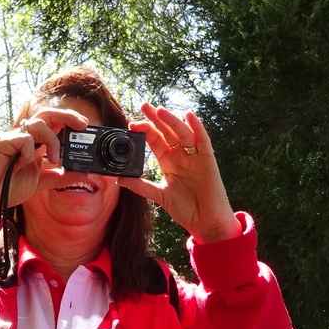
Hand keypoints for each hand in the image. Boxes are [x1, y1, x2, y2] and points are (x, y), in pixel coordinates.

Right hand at [0, 106, 91, 213]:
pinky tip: (24, 164)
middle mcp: (24, 136)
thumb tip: (84, 174)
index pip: (53, 122)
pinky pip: (23, 138)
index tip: (85, 125)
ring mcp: (12, 137)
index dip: (69, 119)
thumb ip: (61, 176)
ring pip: (39, 124)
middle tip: (82, 125)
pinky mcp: (2, 142)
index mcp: (34, 142)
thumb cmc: (10, 187)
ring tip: (54, 160)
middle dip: (67, 115)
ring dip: (52, 141)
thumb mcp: (42, 182)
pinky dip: (29, 151)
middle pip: (47, 113)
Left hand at [121, 105, 242, 244]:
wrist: (206, 222)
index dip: (145, 130)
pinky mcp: (208, 160)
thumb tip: (120, 179)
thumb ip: (141, 187)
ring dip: (171, 121)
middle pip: (167, 132)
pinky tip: (189, 116)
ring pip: (182, 133)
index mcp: (168, 162)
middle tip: (144, 106)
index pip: (155, 141)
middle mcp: (181, 156)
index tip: (131, 123)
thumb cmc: (185, 210)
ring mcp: (194, 156)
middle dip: (156, 119)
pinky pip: (203, 140)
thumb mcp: (160, 196)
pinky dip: (197, 128)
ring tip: (159, 110)